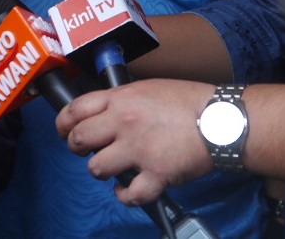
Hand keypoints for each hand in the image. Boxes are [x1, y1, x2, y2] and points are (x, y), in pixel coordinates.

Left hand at [55, 79, 215, 205]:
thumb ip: (121, 100)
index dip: (62, 123)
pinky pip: (129, 193)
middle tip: (83, 150)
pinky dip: (125, 195)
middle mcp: (123, 123)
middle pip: (78, 139)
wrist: (222, 120)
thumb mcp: (147, 88)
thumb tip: (103, 112)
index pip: (74, 109)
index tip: (62, 130)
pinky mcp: (156, 174)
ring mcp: (138, 149)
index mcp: (120, 99)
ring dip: (101, 171)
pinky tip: (128, 190)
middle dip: (75, 147)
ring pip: (96, 168)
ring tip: (112, 168)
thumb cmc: (188, 102)